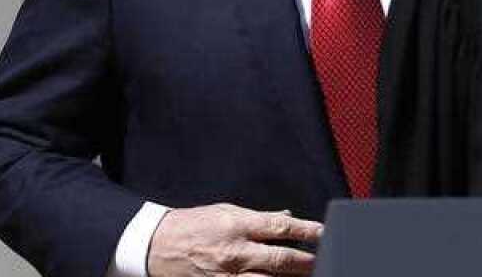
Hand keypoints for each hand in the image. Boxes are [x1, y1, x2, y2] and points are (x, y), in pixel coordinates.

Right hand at [147, 203, 321, 275]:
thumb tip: (287, 218)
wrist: (155, 246)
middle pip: (280, 259)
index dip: (307, 230)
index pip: (281, 227)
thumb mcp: (226, 211)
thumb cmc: (192, 225)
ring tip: (309, 276)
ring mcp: (226, 275)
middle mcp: (235, 251)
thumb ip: (258, 218)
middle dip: (306, 262)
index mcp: (237, 225)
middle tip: (326, 262)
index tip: (324, 233)